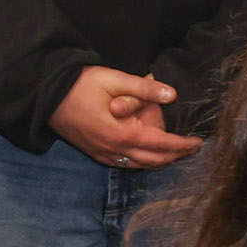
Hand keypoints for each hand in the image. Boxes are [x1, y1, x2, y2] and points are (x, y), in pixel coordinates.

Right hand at [49, 64, 199, 169]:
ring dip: (160, 161)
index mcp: (122, 133)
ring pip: (139, 166)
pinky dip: (142, 162)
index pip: (162, 144)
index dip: (183, 145)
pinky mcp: (95, 153)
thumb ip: (144, 89)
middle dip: (176, 156)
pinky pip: (124, 164)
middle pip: (153, 160)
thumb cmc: (80, 84)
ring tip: (175, 153)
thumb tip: (172, 94)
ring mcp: (103, 154)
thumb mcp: (114, 80)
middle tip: (193, 149)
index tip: (199, 142)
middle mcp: (114, 150)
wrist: (46, 95)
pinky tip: (148, 155)